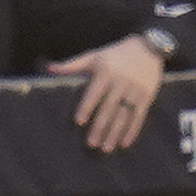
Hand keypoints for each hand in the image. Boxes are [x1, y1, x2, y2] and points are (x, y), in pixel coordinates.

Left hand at [52, 34, 165, 150]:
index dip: (87, 106)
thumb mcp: (93, 56)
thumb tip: (48, 68)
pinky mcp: (147, 96)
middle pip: (109, 107)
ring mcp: (135, 90)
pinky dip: (133, 130)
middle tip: (91, 144)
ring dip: (115, 133)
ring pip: (124, 115)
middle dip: (100, 126)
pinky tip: (125, 143)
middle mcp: (121, 82)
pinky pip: (139, 116)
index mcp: (106, 72)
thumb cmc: (114, 54)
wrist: (148, 48)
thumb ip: (71, 65)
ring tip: (106, 148)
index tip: (79, 121)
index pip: (95, 92)